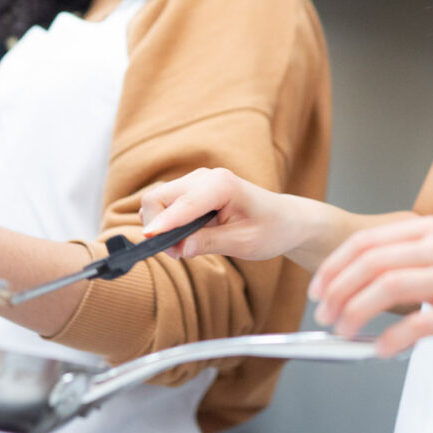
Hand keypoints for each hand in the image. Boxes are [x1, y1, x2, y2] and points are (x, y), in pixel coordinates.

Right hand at [140, 167, 307, 260]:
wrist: (284, 219)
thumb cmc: (270, 229)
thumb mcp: (244, 242)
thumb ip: (211, 243)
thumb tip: (181, 248)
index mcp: (222, 185)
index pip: (182, 204)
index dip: (163, 223)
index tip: (149, 239)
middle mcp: (205, 177)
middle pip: (158, 198)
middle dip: (158, 227)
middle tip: (177, 254)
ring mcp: (196, 181)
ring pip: (157, 201)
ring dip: (160, 226)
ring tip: (184, 249)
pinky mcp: (191, 191)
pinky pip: (165, 205)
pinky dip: (166, 223)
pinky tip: (186, 238)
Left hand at [308, 217, 432, 359]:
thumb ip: (405, 262)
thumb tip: (354, 284)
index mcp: (430, 232)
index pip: (367, 241)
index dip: (335, 266)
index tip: (317, 289)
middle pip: (372, 262)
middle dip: (338, 290)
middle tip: (324, 315)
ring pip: (389, 287)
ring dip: (356, 311)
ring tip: (344, 331)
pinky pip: (420, 324)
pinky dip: (392, 338)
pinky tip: (381, 349)